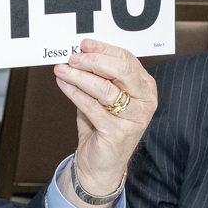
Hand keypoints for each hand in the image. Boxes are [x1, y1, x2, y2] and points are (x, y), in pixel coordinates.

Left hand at [53, 39, 156, 207]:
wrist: (101, 164)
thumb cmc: (102, 126)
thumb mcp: (103, 96)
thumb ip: (97, 76)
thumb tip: (78, 53)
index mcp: (145, 87)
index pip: (127, 59)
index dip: (104, 49)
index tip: (84, 43)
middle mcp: (145, 101)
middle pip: (122, 71)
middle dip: (94, 61)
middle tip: (73, 57)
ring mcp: (134, 118)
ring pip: (105, 89)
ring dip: (80, 76)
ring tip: (62, 69)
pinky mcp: (118, 132)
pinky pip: (93, 107)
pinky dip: (75, 93)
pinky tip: (63, 84)